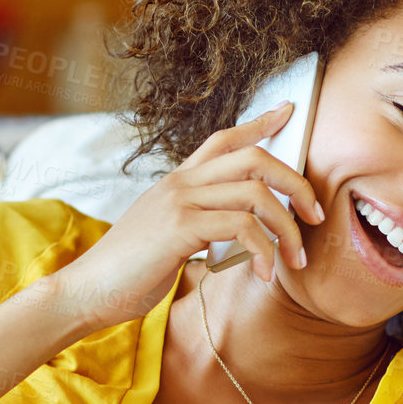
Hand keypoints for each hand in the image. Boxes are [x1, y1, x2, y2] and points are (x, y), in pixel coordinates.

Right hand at [43, 101, 325, 331]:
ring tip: (295, 259)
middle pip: (254, 158)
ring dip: (288, 228)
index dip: (260, 123)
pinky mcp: (181, 228)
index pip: (223, 139)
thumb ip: (198, 224)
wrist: (86, 291)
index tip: (290, 112)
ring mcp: (179, 201)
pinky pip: (242, 227)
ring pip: (256, 193)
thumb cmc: (130, 272)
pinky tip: (264, 274)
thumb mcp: (167, 237)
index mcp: (177, 182)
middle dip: (296, 183)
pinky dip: (264, 251)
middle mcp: (180, 183)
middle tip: (315, 216)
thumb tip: (238, 232)